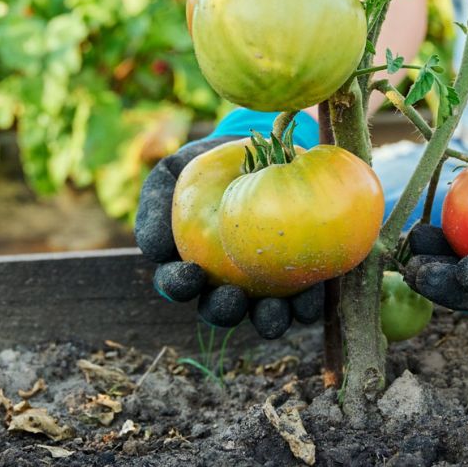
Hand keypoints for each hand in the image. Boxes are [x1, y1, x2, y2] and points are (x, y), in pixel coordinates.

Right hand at [135, 109, 322, 337]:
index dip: (179, 285)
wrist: (258, 149)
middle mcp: (223, 284)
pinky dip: (308, 300)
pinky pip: (303, 294)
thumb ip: (156, 208)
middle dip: (226, 311)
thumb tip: (155, 251)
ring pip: (262, 313)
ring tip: (276, 311)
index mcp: (188, 267)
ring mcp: (262, 285)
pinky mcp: (297, 276)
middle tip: (232, 299)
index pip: (177, 283)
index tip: (190, 274)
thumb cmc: (205, 165)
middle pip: (220, 309)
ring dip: (269, 318)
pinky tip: (312, 294)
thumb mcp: (170, 175)